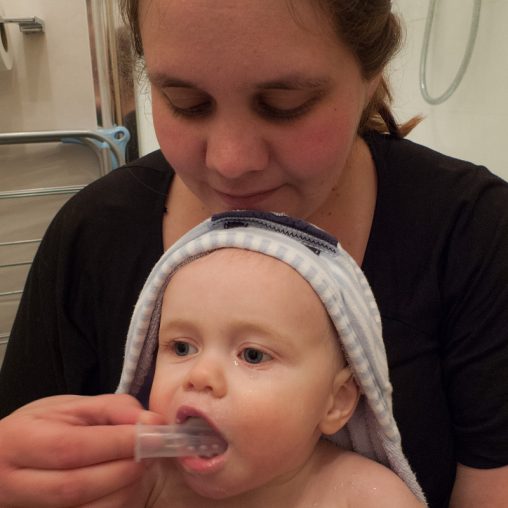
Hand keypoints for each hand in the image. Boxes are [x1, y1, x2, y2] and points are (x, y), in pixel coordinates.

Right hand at [0, 394, 164, 507]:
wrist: (8, 459)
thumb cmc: (42, 428)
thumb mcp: (71, 407)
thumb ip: (113, 408)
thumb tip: (151, 422)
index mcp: (17, 442)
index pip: (70, 448)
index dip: (117, 443)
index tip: (153, 433)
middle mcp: (14, 484)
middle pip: (76, 486)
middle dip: (124, 468)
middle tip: (152, 450)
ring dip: (125, 488)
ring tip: (138, 463)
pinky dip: (117, 501)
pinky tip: (124, 482)